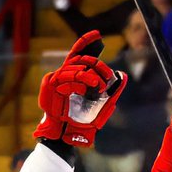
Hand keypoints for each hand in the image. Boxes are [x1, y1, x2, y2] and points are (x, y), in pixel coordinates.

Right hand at [34, 30, 126, 148]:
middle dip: (96, 64)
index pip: (79, 53)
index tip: (97, 35)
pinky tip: (83, 91)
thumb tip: (123, 76)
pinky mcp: (48, 86)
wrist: (67, 136)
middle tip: (107, 75)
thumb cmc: (81, 122)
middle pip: (81, 59)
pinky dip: (76, 83)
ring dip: (88, 75)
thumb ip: (112, 92)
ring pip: (74, 67)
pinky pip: (64, 78)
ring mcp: (55, 79)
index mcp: (73, 76)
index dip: (86, 41)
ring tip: (97, 85)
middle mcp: (64, 75)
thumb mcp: (102, 107)